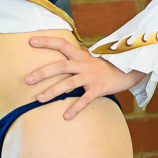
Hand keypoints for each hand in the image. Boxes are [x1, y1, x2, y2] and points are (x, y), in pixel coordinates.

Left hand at [25, 36, 143, 119]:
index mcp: (81, 55)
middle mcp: (84, 64)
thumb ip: (79, 53)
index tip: (31, 41)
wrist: (129, 70)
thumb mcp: (92, 56)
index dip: (47, 42)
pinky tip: (66, 116)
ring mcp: (91, 76)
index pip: (62, 44)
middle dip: (43, 73)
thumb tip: (70, 47)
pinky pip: (85, 100)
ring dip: (53, 91)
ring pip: (69, 83)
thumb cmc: (107, 64)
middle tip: (27, 80)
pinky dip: (75, 108)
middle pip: (60, 66)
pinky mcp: (99, 89)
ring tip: (39, 99)